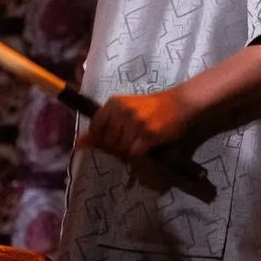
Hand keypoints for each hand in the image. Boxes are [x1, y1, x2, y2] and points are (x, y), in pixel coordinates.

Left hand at [81, 89, 195, 162]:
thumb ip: (103, 126)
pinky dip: (139, 157)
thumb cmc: (153, 107)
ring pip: (121, 150)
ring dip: (130, 153)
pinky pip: (135, 154)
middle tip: (132, 143)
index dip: (103, 139)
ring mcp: (136, 123)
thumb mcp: (126, 110)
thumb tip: (79, 143)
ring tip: (141, 146)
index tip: (114, 140)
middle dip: (118, 148)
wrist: (182, 103)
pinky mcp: (149, 134)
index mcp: (114, 103)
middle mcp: (122, 111)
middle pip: (108, 142)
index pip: (95, 128)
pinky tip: (147, 150)